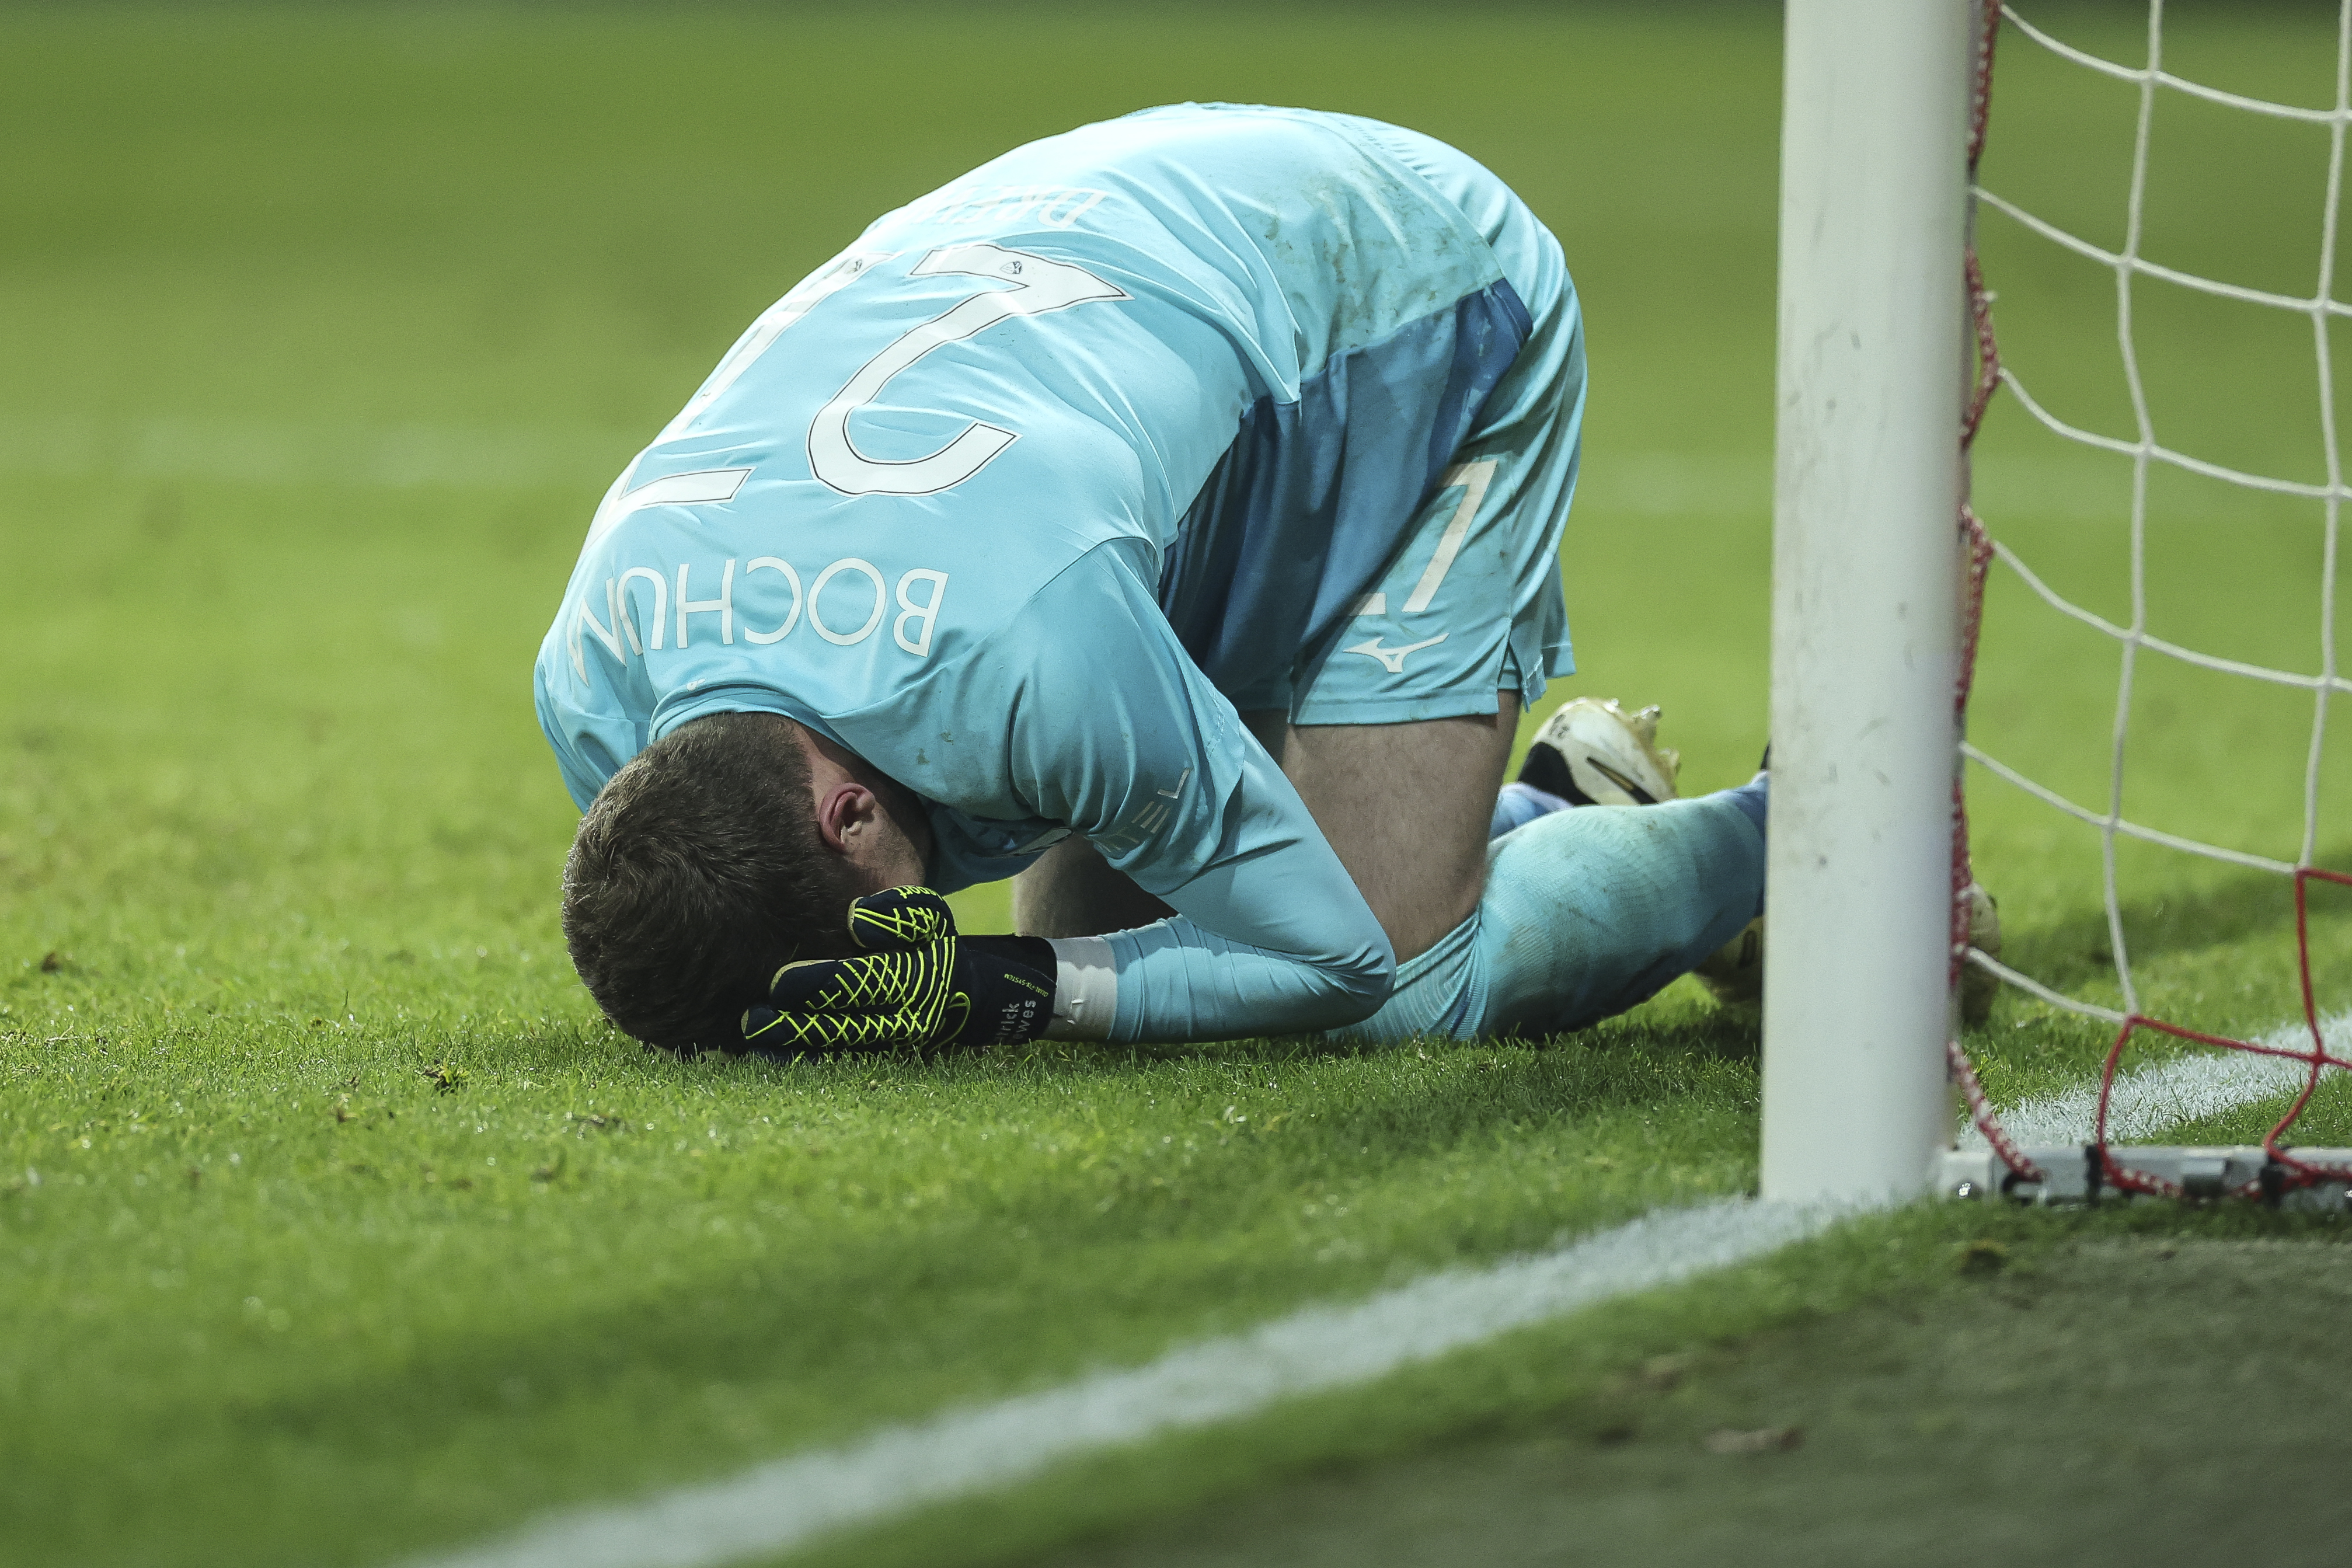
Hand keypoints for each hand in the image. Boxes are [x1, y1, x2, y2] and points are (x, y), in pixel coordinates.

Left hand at [738, 887, 1053, 1054]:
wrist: (988, 997)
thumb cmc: (945, 948)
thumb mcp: (933, 920)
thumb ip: (899, 913)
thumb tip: (856, 920)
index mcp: (920, 980)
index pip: (864, 983)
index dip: (822, 984)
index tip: (779, 982)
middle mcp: (910, 1018)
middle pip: (847, 1025)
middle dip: (797, 1024)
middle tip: (751, 1019)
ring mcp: (899, 1045)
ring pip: (843, 1049)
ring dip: (798, 1046)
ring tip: (755, 1040)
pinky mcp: (889, 1059)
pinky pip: (846, 1061)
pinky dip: (810, 1060)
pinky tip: (774, 1057)